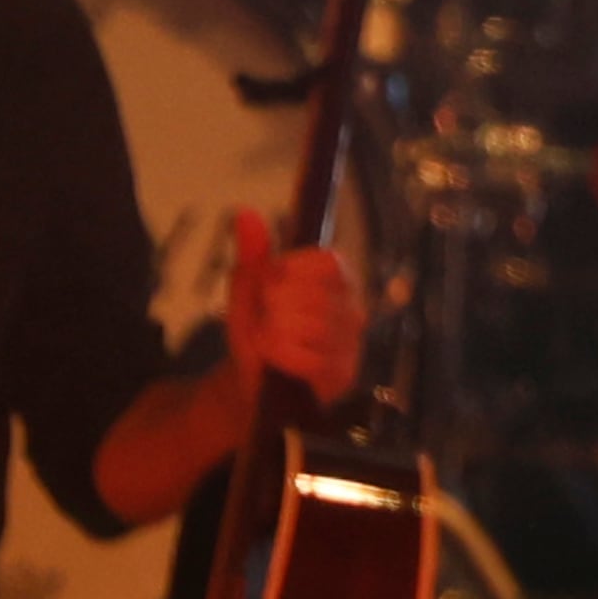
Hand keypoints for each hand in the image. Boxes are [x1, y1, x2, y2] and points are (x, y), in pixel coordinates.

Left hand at [225, 206, 363, 404]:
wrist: (249, 385)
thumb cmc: (255, 329)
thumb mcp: (247, 289)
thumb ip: (252, 252)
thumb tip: (244, 212)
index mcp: (338, 281)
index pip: (330, 262)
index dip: (294, 270)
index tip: (267, 283)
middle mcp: (353, 309)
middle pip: (318, 294)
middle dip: (277, 306)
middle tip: (263, 318)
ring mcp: (351, 345)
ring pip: (315, 326)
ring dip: (276, 332)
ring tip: (265, 338)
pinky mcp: (343, 377)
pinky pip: (312, 360)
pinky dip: (282, 356)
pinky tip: (272, 358)